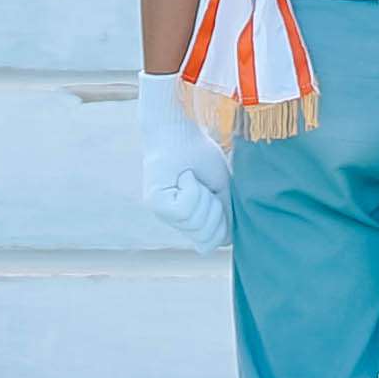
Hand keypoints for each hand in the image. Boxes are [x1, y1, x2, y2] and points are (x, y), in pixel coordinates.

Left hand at [138, 70, 231, 252]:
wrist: (181, 129)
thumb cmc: (201, 155)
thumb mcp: (222, 192)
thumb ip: (223, 220)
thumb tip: (211, 248)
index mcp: (190, 219)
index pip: (213, 242)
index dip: (222, 220)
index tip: (215, 194)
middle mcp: (174, 221)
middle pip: (206, 237)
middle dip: (213, 209)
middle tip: (203, 185)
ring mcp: (163, 214)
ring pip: (196, 223)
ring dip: (202, 197)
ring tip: (191, 178)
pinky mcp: (155, 203)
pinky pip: (184, 209)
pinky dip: (192, 190)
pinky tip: (183, 177)